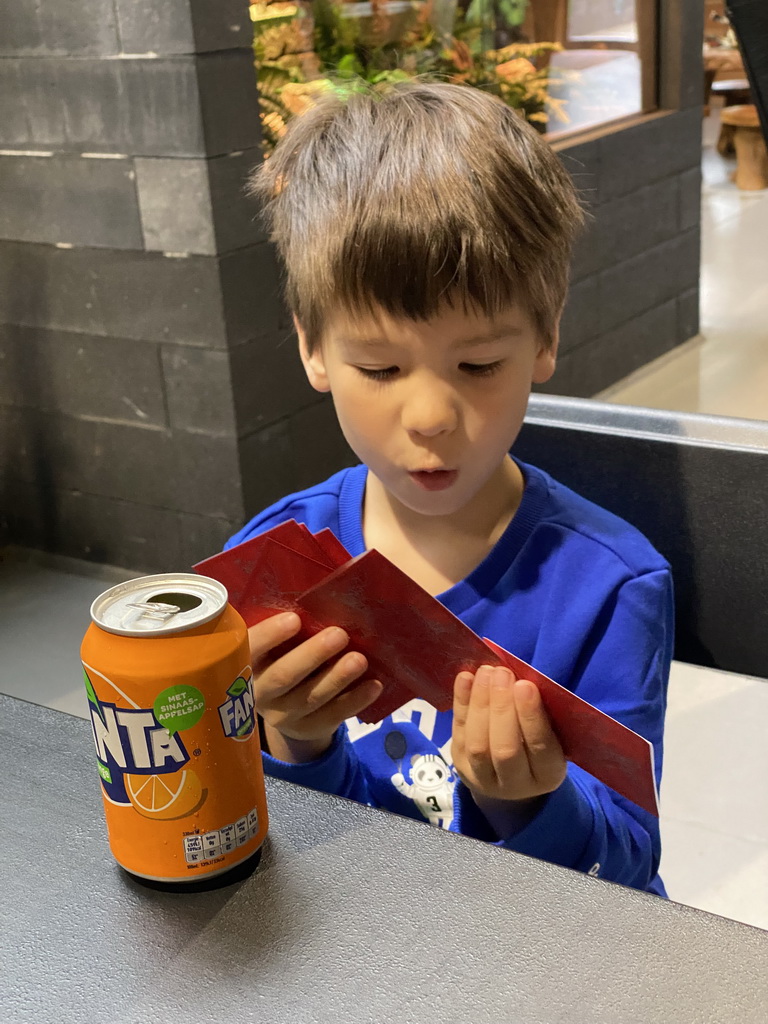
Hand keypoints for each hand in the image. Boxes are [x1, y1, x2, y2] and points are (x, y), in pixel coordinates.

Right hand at [249, 612, 381, 763]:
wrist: (284, 706)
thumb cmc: (281, 656)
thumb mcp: (272, 645)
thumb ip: (283, 626)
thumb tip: (316, 589)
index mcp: (245, 663)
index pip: (250, 649)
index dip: (270, 635)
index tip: (294, 618)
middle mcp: (260, 693)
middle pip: (284, 676)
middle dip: (312, 655)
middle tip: (339, 634)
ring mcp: (283, 715)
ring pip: (311, 697)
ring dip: (337, 678)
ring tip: (360, 659)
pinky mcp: (308, 728)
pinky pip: (333, 716)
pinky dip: (355, 700)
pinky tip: (374, 685)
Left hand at [451, 664, 566, 807]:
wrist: (510, 777)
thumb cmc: (537, 745)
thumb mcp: (552, 735)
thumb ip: (542, 713)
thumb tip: (521, 679)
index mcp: (548, 775)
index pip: (540, 748)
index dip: (531, 716)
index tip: (525, 685)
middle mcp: (516, 785)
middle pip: (505, 750)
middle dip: (502, 707)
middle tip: (502, 674)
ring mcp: (483, 778)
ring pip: (477, 745)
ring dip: (480, 702)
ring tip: (486, 672)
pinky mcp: (460, 765)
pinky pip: (458, 733)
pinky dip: (460, 703)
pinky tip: (465, 678)